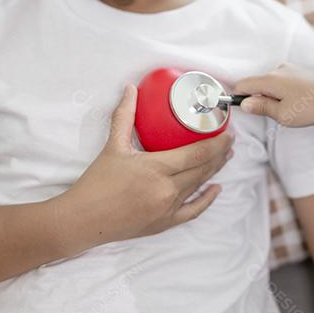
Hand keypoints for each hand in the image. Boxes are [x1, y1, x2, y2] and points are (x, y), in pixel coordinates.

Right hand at [57, 84, 232, 253]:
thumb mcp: (113, 146)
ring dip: (215, 170)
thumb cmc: (96, 183)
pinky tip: (216, 189)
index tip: (228, 132)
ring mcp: (167, 209)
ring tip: (225, 157)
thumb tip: (130, 89)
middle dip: (220, 154)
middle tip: (230, 141)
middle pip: (203, 169)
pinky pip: (194, 211)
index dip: (218, 143)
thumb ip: (124, 116)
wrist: (82, 220)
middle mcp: (166, 190)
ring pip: (199, 186)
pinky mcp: (165, 223)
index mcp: (156, 169)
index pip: (197, 154)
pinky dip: (207, 199)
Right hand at [234, 63, 313, 127]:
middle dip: (261, 98)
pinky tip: (299, 99)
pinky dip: (286, 89)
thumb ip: (261, 107)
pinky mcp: (301, 69)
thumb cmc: (308, 107)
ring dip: (275, 94)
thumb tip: (244, 103)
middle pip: (258, 83)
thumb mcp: (282, 114)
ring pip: (272, 82)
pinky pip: (285, 79)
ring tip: (292, 107)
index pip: (243, 84)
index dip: (239, 97)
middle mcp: (278, 69)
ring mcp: (290, 67)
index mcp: (269, 80)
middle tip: (276, 113)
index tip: (246, 109)